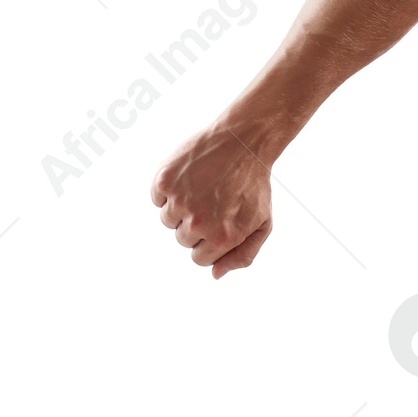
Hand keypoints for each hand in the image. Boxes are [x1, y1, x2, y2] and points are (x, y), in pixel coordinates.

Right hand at [149, 123, 273, 278]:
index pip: (198, 259)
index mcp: (222, 238)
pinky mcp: (165, 180)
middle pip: (182, 240)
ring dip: (180, 207)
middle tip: (212, 201)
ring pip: (167, 219)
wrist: (243, 142)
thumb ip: (242, 256)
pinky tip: (189, 177)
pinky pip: (156, 197)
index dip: (207, 242)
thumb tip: (214, 274)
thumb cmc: (254, 185)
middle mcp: (199, 223)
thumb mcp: (261, 224)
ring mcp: (180, 201)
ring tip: (201, 188)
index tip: (217, 224)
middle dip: (195, 225)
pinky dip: (167, 189)